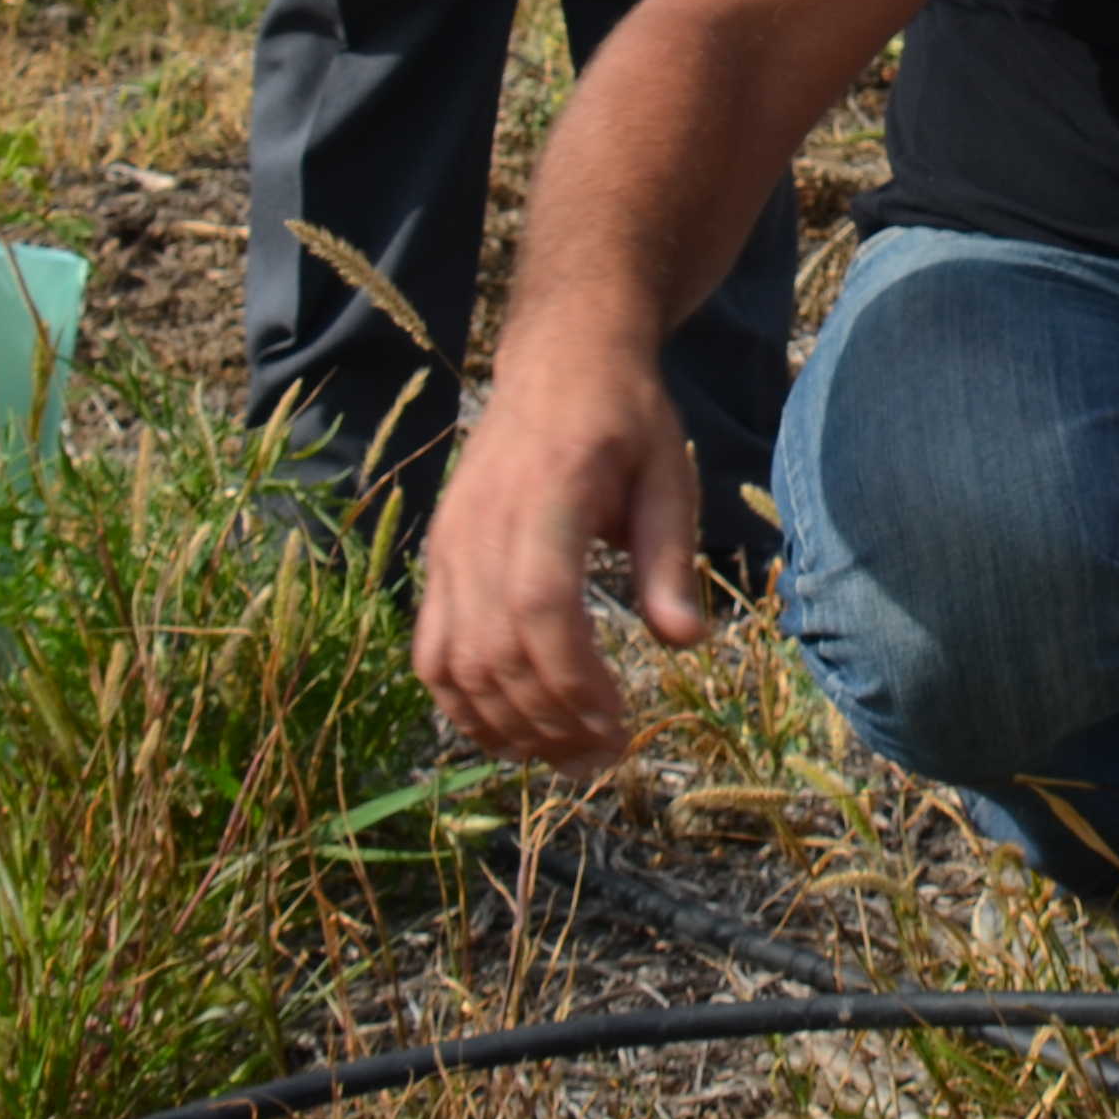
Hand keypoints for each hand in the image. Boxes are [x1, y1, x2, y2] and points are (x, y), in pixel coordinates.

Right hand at [413, 315, 709, 773]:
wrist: (560, 359)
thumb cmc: (625, 418)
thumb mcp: (668, 474)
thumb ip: (669, 559)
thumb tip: (687, 642)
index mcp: (546, 494)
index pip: (540, 607)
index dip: (572, 679)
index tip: (619, 724)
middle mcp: (481, 525)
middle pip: (495, 648)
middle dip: (549, 721)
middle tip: (604, 760)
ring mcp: (450, 545)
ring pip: (455, 662)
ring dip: (507, 724)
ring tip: (565, 756)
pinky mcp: (439, 560)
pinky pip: (431, 650)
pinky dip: (462, 705)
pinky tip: (511, 732)